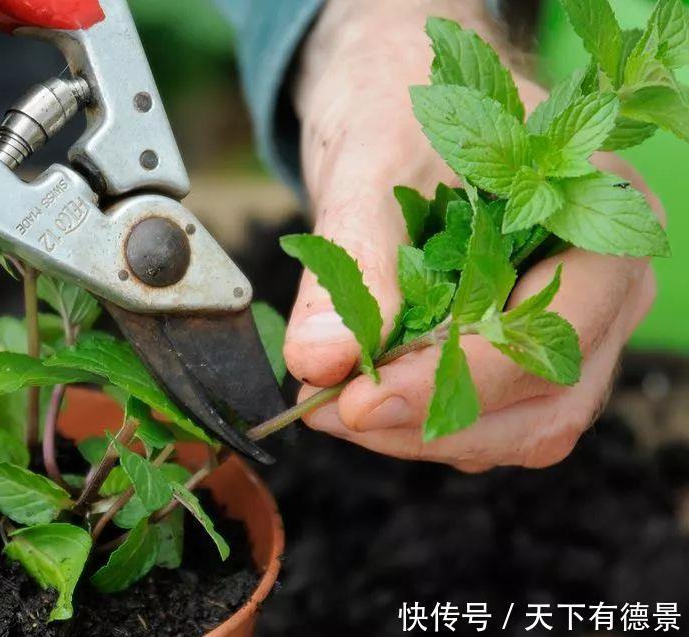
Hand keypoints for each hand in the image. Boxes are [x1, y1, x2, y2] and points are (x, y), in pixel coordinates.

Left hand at [285, 0, 660, 471]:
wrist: (397, 98)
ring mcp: (572, 326)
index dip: (457, 380)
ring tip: (334, 405)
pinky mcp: (522, 350)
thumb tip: (319, 361)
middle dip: (432, 419)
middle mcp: (604, 284)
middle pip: (546, 399)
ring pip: (521, 425)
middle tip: (332, 411)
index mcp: (599, 216)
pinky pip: (492, 417)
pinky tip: (362, 396)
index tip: (358, 399)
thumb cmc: (401, 111)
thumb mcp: (371, 169)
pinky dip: (423, 422)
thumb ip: (353, 264)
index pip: (553, 331)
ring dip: (423, 432)